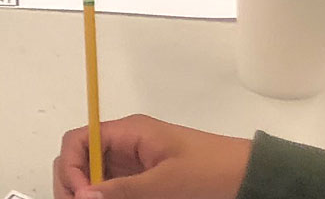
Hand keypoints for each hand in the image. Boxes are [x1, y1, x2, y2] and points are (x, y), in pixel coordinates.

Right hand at [53, 114, 252, 198]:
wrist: (254, 177)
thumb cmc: (213, 172)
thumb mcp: (166, 182)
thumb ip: (123, 189)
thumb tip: (83, 196)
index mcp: (128, 133)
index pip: (78, 141)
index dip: (70, 167)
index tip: (80, 195)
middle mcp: (126, 144)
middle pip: (81, 159)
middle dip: (73, 184)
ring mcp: (135, 163)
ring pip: (95, 177)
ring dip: (89, 192)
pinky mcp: (146, 180)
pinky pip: (116, 188)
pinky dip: (107, 197)